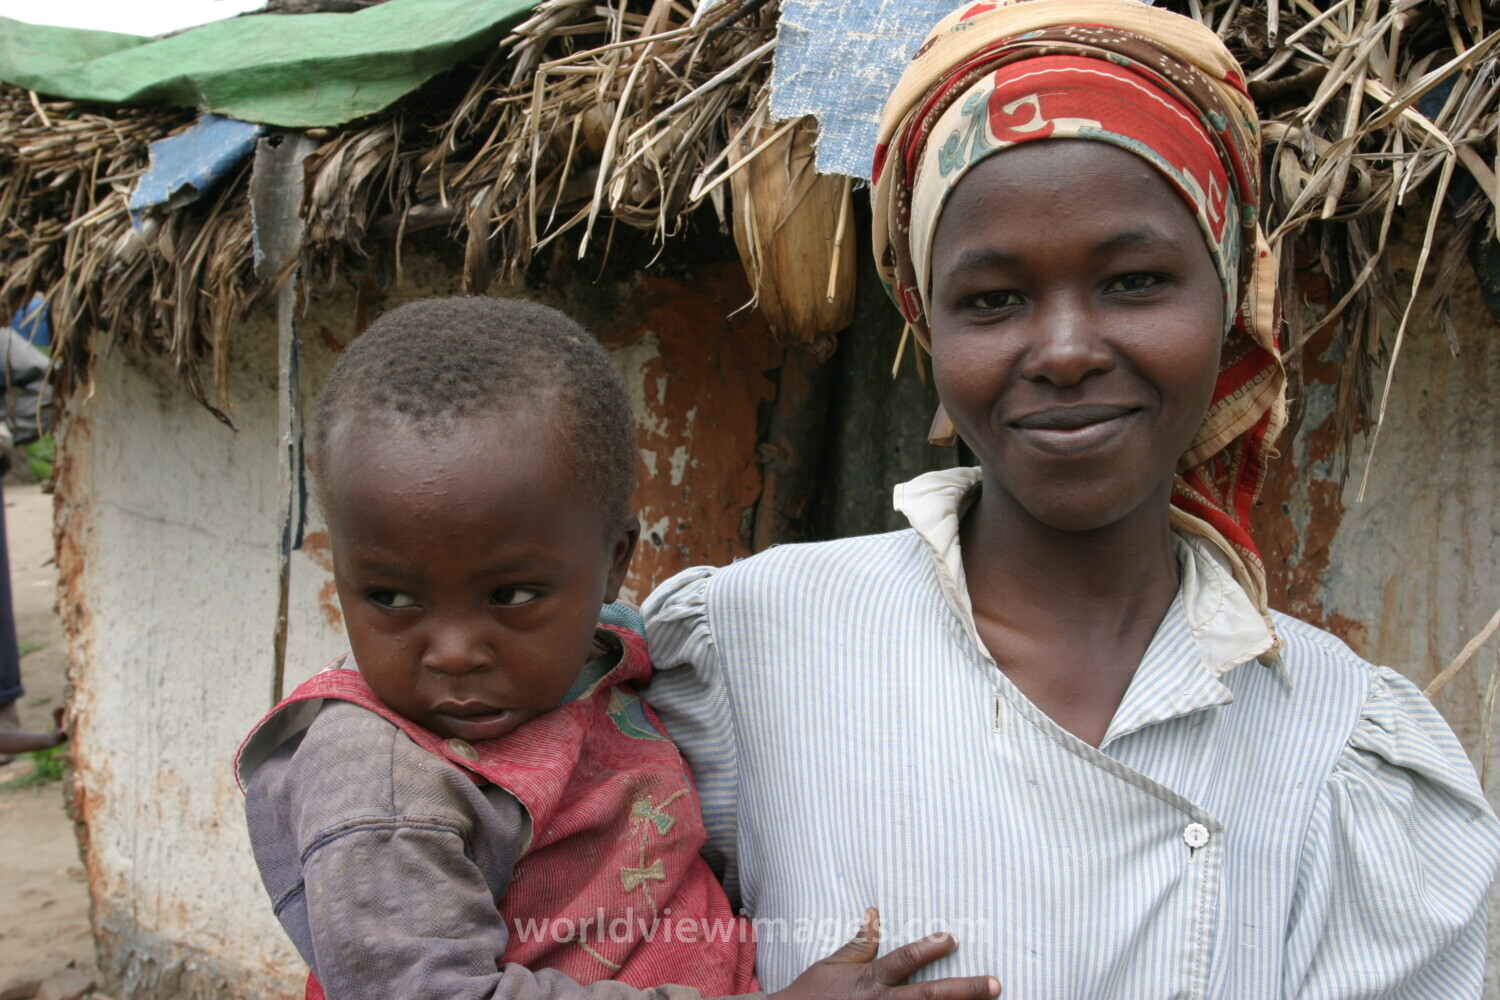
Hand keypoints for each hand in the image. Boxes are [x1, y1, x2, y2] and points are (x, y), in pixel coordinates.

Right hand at [771, 909, 999, 999]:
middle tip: (995, 984)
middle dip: (965, 990)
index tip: (953, 938)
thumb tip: (874, 913)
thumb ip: (860, 943)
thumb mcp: (833, 964)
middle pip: (930, 996)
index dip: (929, 948)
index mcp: (872, 980)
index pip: (905, 960)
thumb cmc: (812, 994)